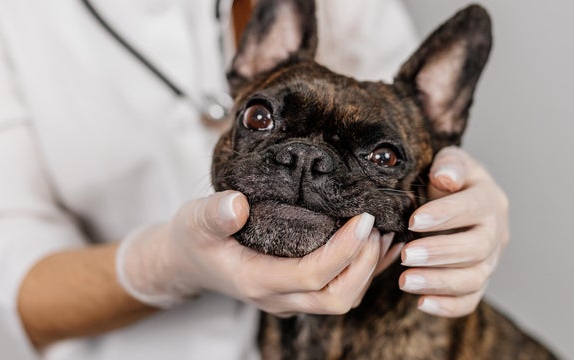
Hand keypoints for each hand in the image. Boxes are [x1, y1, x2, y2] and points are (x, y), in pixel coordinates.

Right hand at [116, 191, 398, 314]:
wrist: (189, 261)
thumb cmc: (194, 239)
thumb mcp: (194, 220)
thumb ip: (213, 214)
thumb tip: (236, 205)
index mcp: (256, 281)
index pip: (311, 276)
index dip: (342, 251)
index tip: (363, 219)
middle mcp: (278, 297)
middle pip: (336, 298)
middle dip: (364, 266)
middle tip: (376, 226)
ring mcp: (289, 299)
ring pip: (342, 299)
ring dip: (368, 270)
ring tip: (384, 231)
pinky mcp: (297, 291)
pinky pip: (339, 290)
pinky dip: (364, 271)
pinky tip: (381, 246)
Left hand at [399, 147, 508, 316]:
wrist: (453, 198)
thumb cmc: (445, 179)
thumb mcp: (448, 162)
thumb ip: (448, 165)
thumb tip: (445, 177)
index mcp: (489, 200)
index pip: (473, 209)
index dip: (445, 216)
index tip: (413, 221)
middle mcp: (496, 232)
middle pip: (476, 249)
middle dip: (439, 253)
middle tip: (405, 255)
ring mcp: (489, 260)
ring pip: (473, 279)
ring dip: (439, 283)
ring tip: (404, 281)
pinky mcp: (478, 281)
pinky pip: (469, 301)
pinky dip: (447, 306)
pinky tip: (421, 303)